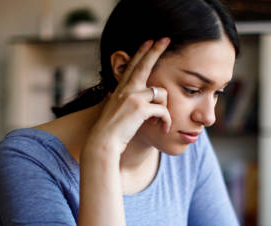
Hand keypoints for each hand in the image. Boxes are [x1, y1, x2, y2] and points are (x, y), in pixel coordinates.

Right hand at [84, 38, 171, 156]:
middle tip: (165, 39)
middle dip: (156, 50)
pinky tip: (164, 129)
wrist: (104, 142)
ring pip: (161, 93)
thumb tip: (139, 100)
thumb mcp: (118, 111)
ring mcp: (133, 97)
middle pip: (144, 64)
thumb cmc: (112, 131)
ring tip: (162, 123)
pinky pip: (163, 110)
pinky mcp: (140, 108)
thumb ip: (128, 102)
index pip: (133, 66)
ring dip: (165, 110)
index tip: (149, 41)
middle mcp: (126, 89)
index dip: (141, 52)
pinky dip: (166, 121)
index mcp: (122, 89)